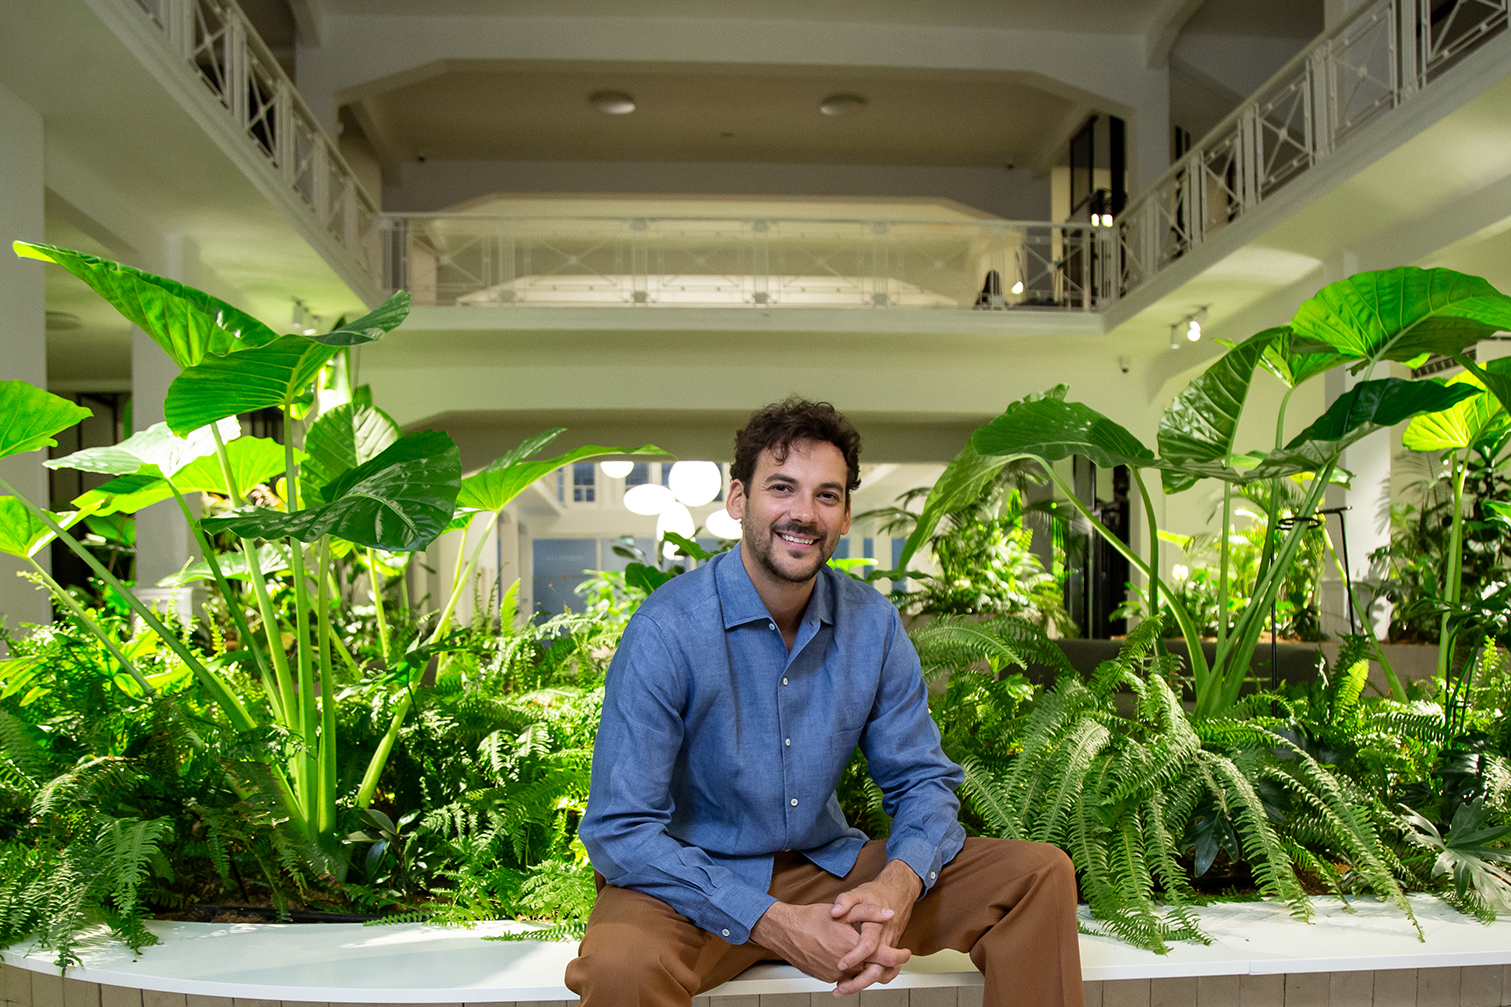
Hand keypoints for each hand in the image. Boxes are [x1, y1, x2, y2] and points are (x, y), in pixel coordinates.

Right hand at [749, 900, 905, 985]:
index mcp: (852, 947)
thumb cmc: (811, 920)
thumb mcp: (843, 911)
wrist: (786, 932)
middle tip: (893, 956)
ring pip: (860, 975)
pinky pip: (846, 978)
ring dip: (868, 967)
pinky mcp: (826, 978)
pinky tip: (849, 958)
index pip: (884, 957)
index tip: (906, 953)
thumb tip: (888, 914)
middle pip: (874, 969)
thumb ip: (869, 912)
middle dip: (885, 963)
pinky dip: (852, 971)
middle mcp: (845, 966)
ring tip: (870, 956)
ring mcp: (835, 975)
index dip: (898, 956)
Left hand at [827, 859, 923, 994]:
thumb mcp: (858, 892)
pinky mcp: (890, 950)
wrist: (898, 892)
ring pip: (883, 973)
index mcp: (877, 925)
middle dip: (859, 982)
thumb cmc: (877, 894)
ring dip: (865, 984)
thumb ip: (845, 901)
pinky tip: (856, 979)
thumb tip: (835, 912)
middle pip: (878, 968)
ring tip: (844, 988)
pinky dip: (872, 979)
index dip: (855, 956)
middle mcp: (886, 939)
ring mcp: (890, 947)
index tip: (840, 964)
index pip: (869, 945)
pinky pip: (885, 970)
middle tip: (840, 987)